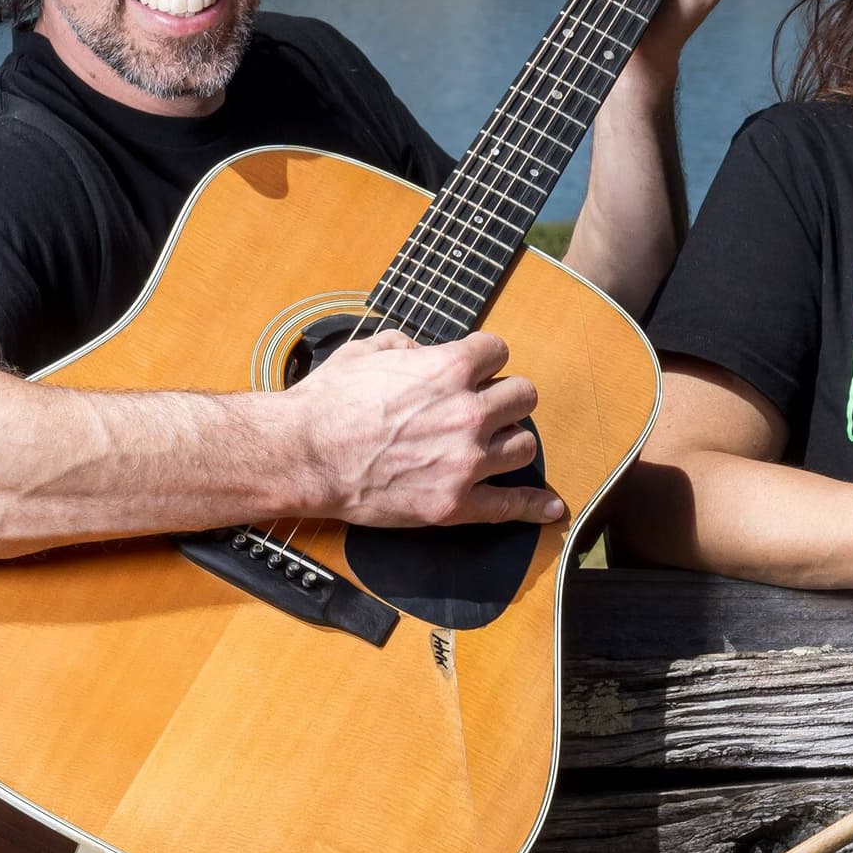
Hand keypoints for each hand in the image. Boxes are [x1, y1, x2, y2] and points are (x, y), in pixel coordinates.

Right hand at [288, 328, 562, 528]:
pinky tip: (549, 507)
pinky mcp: (455, 504)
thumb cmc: (327, 404)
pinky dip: (533, 507)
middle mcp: (467, 413)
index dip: (484, 360)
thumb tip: (423, 352)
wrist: (303, 456)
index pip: (498, 351)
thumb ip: (406, 345)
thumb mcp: (366, 351)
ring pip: (524, 445)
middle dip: (504, 398)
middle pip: (523, 397)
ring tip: (490, 445)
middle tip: (483, 408)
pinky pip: (510, 506)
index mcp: (448, 369)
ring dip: (509, 442)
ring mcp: (465, 462)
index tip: (475, 371)